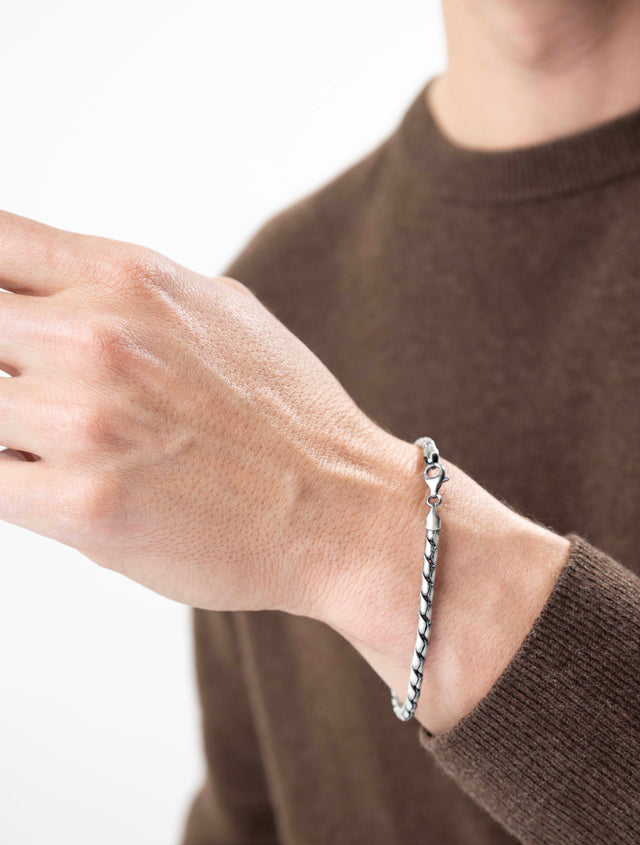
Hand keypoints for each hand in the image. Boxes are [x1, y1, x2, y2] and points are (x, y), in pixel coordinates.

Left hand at [0, 209, 400, 612]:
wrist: (344, 512)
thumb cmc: (289, 420)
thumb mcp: (217, 312)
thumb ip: (127, 293)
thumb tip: (58, 293)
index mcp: (127, 277)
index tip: (7, 322)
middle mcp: (97, 336)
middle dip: (2, 364)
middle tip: (31, 395)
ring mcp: (84, 421)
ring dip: (5, 430)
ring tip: (46, 447)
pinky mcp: (82, 506)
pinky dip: (10, 482)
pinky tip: (49, 488)